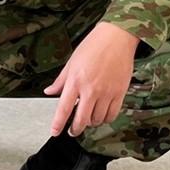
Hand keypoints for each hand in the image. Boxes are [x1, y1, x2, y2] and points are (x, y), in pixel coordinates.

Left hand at [45, 22, 139, 137]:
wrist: (117, 38)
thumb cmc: (93, 46)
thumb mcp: (71, 62)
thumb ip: (60, 81)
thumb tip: (49, 92)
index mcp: (75, 81)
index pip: (64, 108)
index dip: (58, 124)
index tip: (54, 132)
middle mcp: (90, 89)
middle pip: (81, 119)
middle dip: (75, 129)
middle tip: (72, 131)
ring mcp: (106, 92)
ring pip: (97, 119)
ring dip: (91, 123)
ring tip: (88, 119)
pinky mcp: (119, 93)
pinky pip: (112, 114)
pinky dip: (105, 119)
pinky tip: (102, 115)